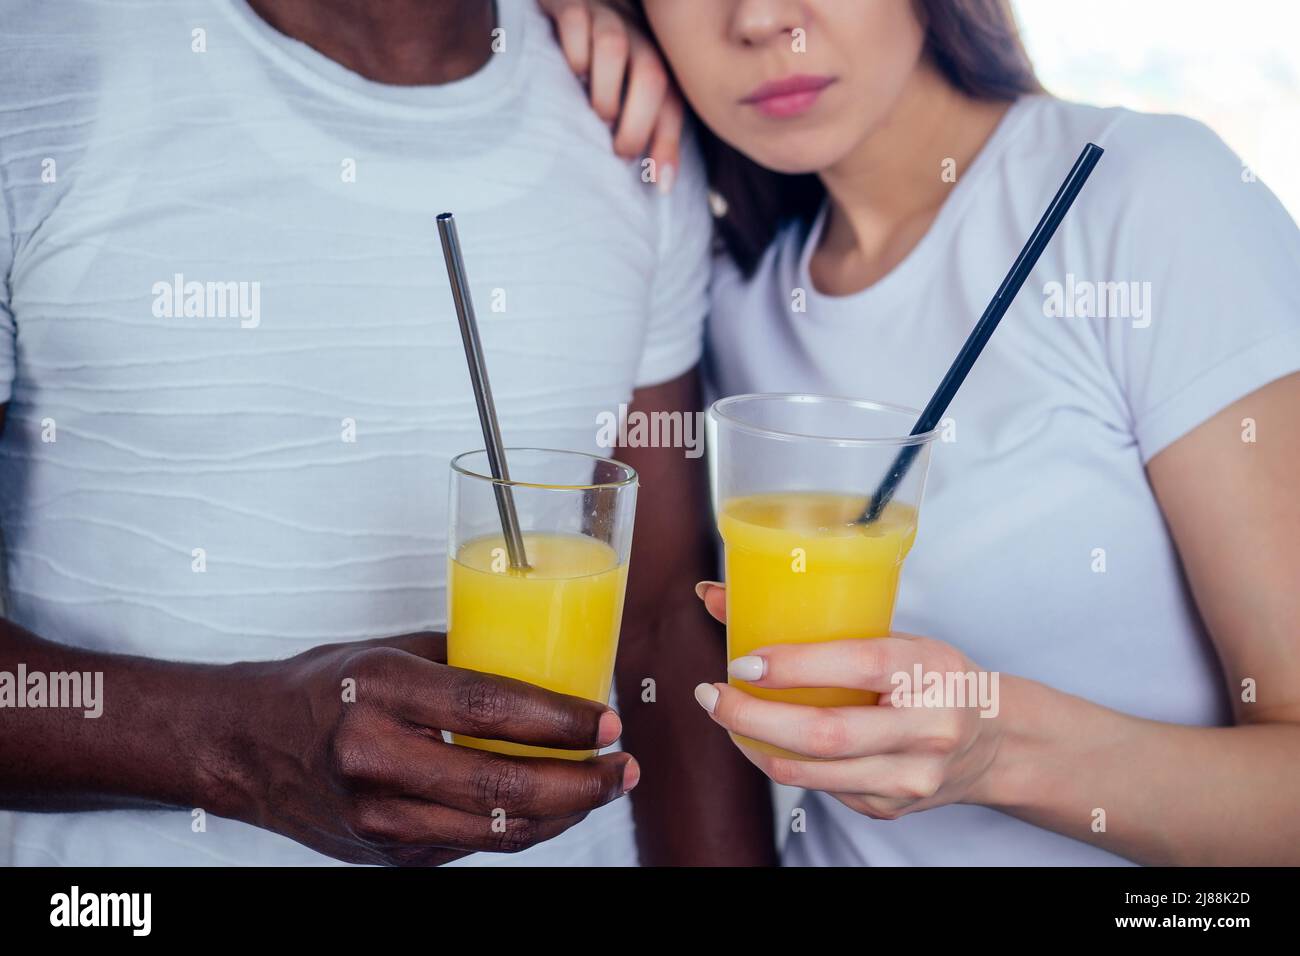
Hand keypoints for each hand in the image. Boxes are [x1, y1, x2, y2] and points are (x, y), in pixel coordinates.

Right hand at [225, 632, 636, 865]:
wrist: (245, 748)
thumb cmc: (320, 689)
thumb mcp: (388, 652)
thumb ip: (465, 661)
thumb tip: (548, 663)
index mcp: (381, 694)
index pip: (490, 710)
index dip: (560, 719)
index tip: (606, 718)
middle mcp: (378, 761)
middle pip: (504, 786)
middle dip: (581, 782)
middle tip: (622, 766)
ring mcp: (380, 820)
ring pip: (497, 830)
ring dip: (565, 813)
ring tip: (603, 787)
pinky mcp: (387, 856)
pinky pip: (474, 846)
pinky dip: (524, 827)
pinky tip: (553, 805)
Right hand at [539, 0, 683, 188]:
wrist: (583, 0)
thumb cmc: (605, 64)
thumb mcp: (629, 95)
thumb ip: (649, 132)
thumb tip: (663, 186)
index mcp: (656, 65)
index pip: (672, 106)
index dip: (669, 146)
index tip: (660, 185)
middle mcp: (637, 41)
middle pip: (651, 77)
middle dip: (637, 123)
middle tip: (619, 151)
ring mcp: (606, 20)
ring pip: (614, 48)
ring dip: (604, 91)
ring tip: (595, 113)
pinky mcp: (572, 6)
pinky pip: (575, 23)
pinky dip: (572, 53)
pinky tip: (567, 71)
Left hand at [693, 583, 1003, 820]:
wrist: (995, 741)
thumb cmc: (933, 676)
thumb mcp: (895, 637)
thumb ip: (818, 621)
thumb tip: (716, 595)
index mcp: (927, 671)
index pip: (856, 667)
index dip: (793, 667)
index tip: (742, 662)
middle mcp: (926, 729)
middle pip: (825, 734)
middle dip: (754, 718)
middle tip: (712, 696)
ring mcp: (911, 776)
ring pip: (814, 773)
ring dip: (756, 746)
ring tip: (726, 716)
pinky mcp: (893, 807)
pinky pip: (823, 789)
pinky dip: (784, 764)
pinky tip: (767, 741)